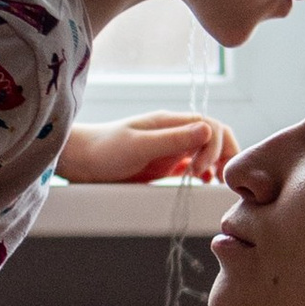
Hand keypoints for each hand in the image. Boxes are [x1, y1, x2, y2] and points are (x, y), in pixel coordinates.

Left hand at [58, 112, 239, 185]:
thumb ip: (173, 139)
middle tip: (220, 179)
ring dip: (218, 163)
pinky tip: (204, 183)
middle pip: (215, 136)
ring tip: (216, 182)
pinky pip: (192, 164)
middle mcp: (174, 133)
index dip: (216, 147)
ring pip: (207, 151)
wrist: (79, 161)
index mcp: (170, 122)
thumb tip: (209, 130)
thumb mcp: (139, 145)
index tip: (200, 170)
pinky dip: (204, 172)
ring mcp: (170, 149)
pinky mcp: (163, 165)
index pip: (211, 126)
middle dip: (225, 155)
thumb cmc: (104, 150)